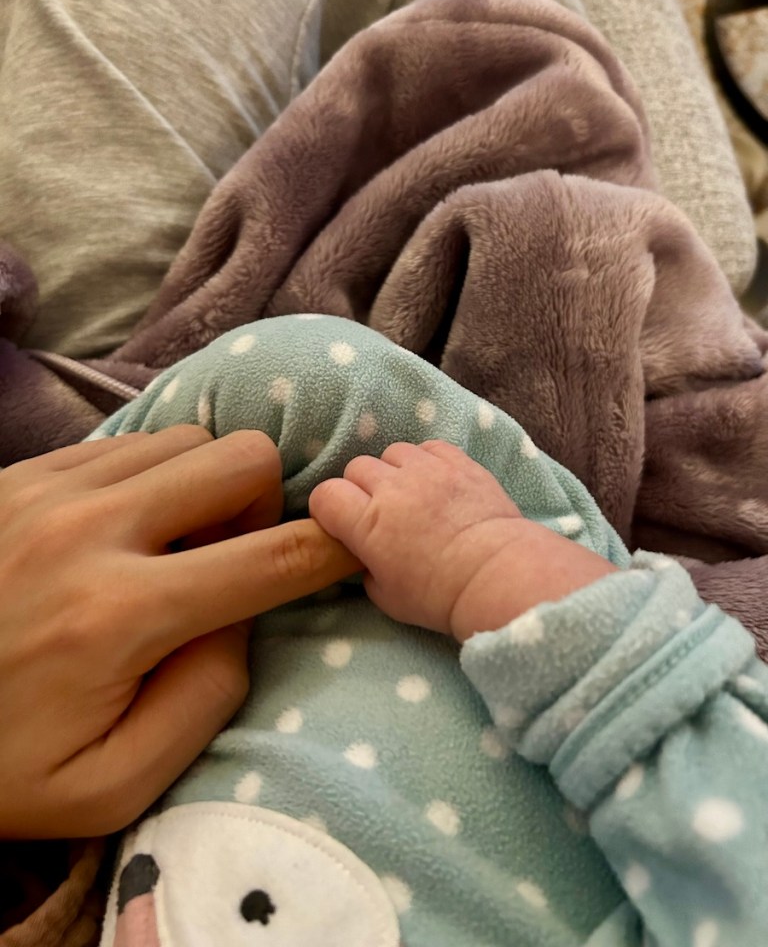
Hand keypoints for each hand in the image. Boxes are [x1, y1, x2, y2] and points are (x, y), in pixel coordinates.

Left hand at [0, 426, 357, 837]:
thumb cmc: (2, 764)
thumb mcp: (112, 784)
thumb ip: (206, 699)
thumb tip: (244, 614)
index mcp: (122, 615)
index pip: (273, 556)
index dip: (335, 547)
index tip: (355, 547)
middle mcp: (90, 530)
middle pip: (240, 458)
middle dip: (264, 502)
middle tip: (236, 553)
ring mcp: (48, 490)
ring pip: (186, 437)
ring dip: (206, 484)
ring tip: (176, 540)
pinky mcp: (20, 475)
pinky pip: (126, 440)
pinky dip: (152, 474)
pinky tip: (129, 524)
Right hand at [310, 440, 616, 641]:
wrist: (496, 575)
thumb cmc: (439, 596)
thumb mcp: (386, 597)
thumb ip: (365, 568)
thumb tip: (365, 554)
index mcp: (367, 523)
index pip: (325, 495)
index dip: (329, 509)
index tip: (342, 524)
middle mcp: (392, 487)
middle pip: (356, 468)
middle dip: (360, 489)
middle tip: (378, 513)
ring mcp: (426, 469)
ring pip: (391, 452)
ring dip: (394, 471)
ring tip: (410, 494)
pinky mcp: (458, 462)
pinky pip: (428, 447)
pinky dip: (425, 460)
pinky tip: (434, 481)